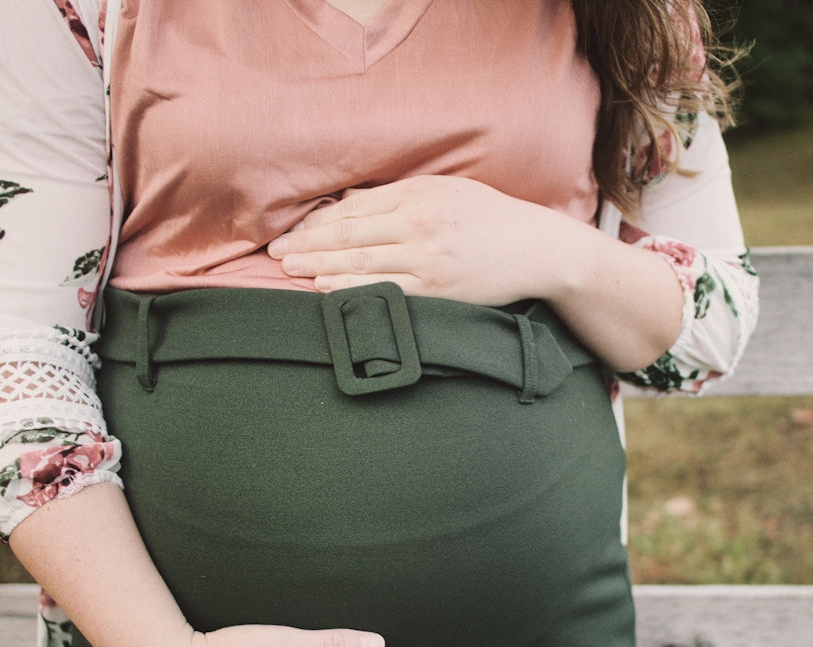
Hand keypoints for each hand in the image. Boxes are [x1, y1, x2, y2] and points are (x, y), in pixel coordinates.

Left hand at [268, 175, 599, 306]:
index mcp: (419, 194)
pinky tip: (324, 289)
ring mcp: (428, 258)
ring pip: (360, 262)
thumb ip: (402, 196)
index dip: (318, 222)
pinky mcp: (437, 288)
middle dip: (307, 244)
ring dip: (318, 266)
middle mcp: (420, 223)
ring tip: (288, 270)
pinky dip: (351, 289)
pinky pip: (385, 289)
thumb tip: (352, 204)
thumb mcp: (447, 191)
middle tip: (275, 254)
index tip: (292, 232)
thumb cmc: (490, 218)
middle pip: (350, 234)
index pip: (355, 208)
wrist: (537, 249)